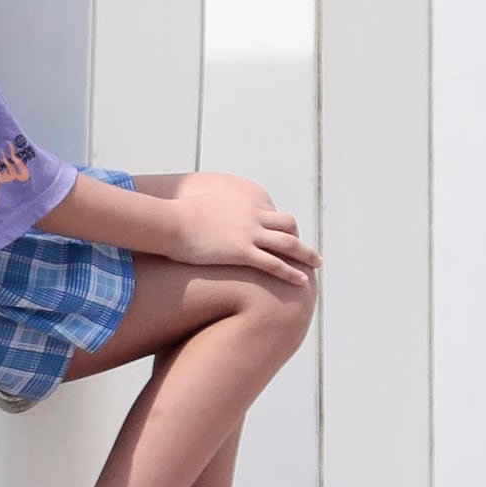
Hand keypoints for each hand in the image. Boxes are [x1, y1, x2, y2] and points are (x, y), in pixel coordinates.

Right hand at [159, 171, 317, 292]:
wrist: (169, 222)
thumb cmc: (174, 217)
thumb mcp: (195, 207)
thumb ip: (205, 212)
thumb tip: (197, 217)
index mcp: (241, 205)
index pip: (270, 213)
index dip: (282, 225)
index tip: (288, 235)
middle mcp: (251, 217)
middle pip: (287, 225)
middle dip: (300, 238)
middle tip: (309, 250)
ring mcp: (248, 234)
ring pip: (288, 244)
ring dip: (306, 254)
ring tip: (317, 264)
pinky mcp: (242, 252)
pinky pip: (274, 263)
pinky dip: (291, 272)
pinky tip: (302, 281)